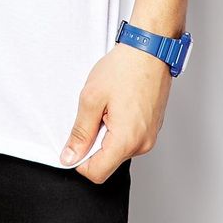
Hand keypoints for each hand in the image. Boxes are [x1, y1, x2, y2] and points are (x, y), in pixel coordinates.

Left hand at [59, 41, 172, 182]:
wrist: (150, 49)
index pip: (97, 173)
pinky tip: (118, 104)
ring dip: (106, 133)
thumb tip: (70, 157)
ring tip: (108, 104)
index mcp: (126, 140)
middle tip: (94, 112)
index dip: (79, 161)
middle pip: (108, 162)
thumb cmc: (124, 68)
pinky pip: (129, 138)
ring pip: (118, 149)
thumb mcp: (91, 98)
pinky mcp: (152, 128)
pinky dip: (118, 127)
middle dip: (94, 143)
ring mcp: (150, 136)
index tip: (74, 141)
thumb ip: (80, 132)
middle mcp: (142, 144)